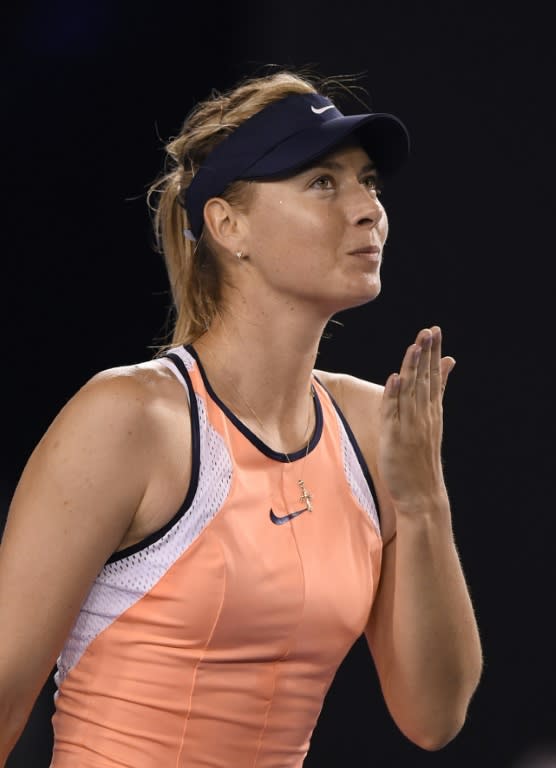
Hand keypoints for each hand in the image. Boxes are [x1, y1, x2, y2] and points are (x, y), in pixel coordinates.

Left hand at [378, 326, 454, 508]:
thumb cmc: (422, 460)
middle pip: (425, 379)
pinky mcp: (396, 438)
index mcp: (431, 412)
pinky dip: (394, 395)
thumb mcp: (431, 427)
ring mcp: (411, 426)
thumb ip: (434, 401)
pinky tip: (395, 378)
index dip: (433, 354)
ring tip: (414, 346)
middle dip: (426, 354)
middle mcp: (424, 416)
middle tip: (429, 330)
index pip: (434, 377)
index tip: (435, 331)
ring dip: (412, 368)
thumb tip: (444, 377)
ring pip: (410, 392)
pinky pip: (394, 413)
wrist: (422, 494)